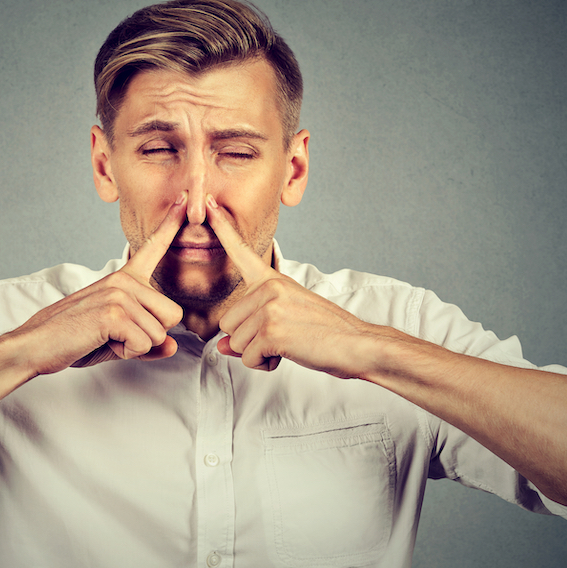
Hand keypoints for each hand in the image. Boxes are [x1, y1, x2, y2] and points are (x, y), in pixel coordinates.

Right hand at [10, 194, 186, 374]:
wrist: (35, 344)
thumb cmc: (73, 338)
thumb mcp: (117, 340)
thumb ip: (147, 342)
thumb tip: (173, 347)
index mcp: (124, 278)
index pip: (154, 246)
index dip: (171, 224)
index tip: (183, 198)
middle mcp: (124, 279)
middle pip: (173, 315)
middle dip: (150, 336)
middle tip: (117, 335)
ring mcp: (119, 293)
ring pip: (160, 333)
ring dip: (136, 347)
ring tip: (106, 337)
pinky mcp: (113, 312)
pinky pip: (144, 344)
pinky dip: (128, 353)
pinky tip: (103, 341)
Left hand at [207, 195, 376, 377]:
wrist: (357, 344)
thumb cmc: (325, 332)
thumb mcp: (286, 320)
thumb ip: (251, 327)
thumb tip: (222, 346)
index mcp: (272, 279)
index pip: (241, 251)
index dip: (222, 228)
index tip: (209, 203)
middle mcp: (268, 288)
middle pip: (228, 323)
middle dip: (247, 340)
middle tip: (280, 338)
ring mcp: (269, 307)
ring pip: (235, 342)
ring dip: (257, 353)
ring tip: (287, 345)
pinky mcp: (271, 330)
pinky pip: (248, 357)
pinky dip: (264, 364)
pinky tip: (286, 354)